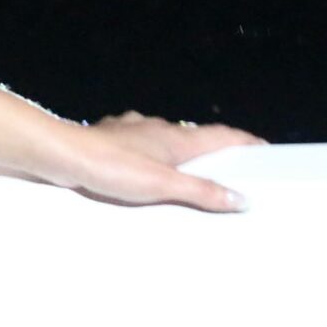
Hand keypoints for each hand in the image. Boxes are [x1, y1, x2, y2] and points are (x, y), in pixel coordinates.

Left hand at [67, 110, 268, 212]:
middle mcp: (155, 128)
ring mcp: (131, 131)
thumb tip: (241, 198)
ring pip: (164, 138)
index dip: (243, 140)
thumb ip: (201, 192)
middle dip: (212, 149)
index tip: (263, 147)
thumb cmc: (112, 167)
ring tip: (188, 169)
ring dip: (179, 151)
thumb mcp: (162, 185)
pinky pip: (139, 145)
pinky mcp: (109, 138)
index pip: (220, 135)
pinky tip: (141, 165)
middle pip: (194, 136)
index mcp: (175, 137)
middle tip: (228, 165)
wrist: (62, 154)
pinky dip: (150, 155)